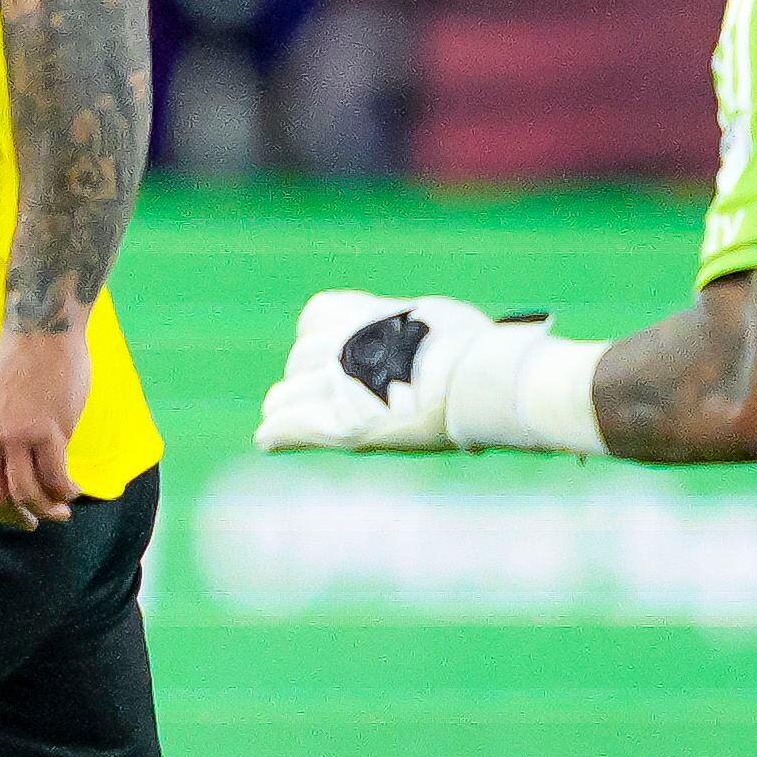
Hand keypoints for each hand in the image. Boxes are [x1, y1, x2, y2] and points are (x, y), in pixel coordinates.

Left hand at [0, 323, 90, 526]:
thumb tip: (5, 484)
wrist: (41, 335)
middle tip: (34, 522)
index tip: (15, 507)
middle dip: (16, 517)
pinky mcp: (45, 432)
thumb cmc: (17, 369)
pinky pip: (55, 479)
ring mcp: (12, 436)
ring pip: (26, 495)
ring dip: (46, 511)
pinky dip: (66, 492)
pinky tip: (75, 491)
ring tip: (61, 512)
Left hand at [255, 289, 603, 455]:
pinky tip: (268, 441)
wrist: (489, 381)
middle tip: (321, 396)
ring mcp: (337, 386)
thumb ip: (425, 329)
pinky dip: (278, 433)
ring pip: (287, 393)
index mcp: (367, 314)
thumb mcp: (446, 321)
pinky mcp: (340, 426)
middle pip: (301, 359)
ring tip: (288, 418)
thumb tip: (468, 339)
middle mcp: (343, 344)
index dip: (320, 338)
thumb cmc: (484, 352)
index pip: (317, 317)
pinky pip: (289, 426)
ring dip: (290, 406)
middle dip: (307, 377)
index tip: (329, 353)